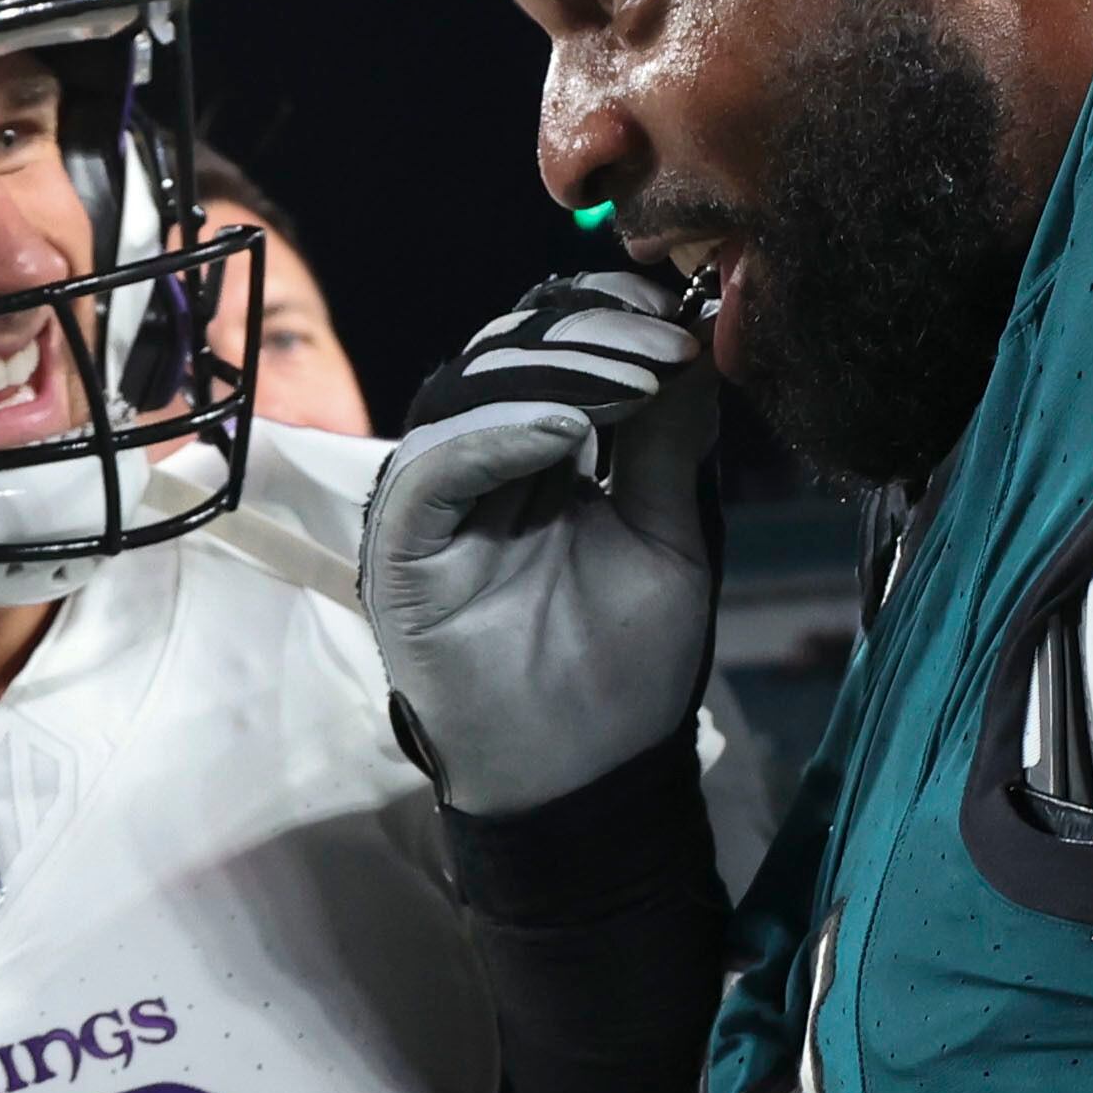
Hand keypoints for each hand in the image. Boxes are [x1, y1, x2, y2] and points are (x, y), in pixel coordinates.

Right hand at [360, 273, 717, 816]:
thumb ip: (667, 443)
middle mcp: (473, 466)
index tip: (680, 316)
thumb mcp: (666, 535)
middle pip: (506, 356)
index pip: (551, 351)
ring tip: (632, 380)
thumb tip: (692, 340)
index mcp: (532, 455)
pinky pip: (432, 470)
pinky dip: (496, 435)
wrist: (588, 776)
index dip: (607, 320)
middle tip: (665, 341)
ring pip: (464, 394)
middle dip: (589, 335)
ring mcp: (431, 506)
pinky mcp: (399, 553)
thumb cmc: (625, 667)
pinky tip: (565, 433)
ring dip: (553, 373)